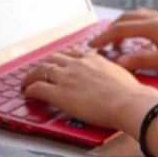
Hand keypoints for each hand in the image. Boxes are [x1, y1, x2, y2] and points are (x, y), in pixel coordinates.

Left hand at [21, 50, 157, 132]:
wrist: (127, 101)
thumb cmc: (130, 93)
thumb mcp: (121, 75)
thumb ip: (111, 73)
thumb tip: (115, 79)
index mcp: (93, 59)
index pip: (72, 54)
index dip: (62, 59)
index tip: (60, 63)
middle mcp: (77, 64)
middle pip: (53, 59)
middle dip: (45, 65)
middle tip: (40, 72)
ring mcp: (66, 77)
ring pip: (41, 70)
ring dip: (31, 76)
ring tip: (27, 82)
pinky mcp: (59, 93)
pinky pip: (37, 88)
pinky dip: (30, 89)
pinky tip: (27, 93)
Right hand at [90, 10, 157, 72]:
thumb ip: (143, 60)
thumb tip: (119, 62)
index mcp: (153, 26)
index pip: (121, 29)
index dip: (104, 38)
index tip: (90, 46)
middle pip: (126, 19)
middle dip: (110, 30)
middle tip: (99, 42)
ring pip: (137, 16)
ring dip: (123, 25)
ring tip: (116, 38)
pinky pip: (147, 18)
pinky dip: (135, 24)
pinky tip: (140, 34)